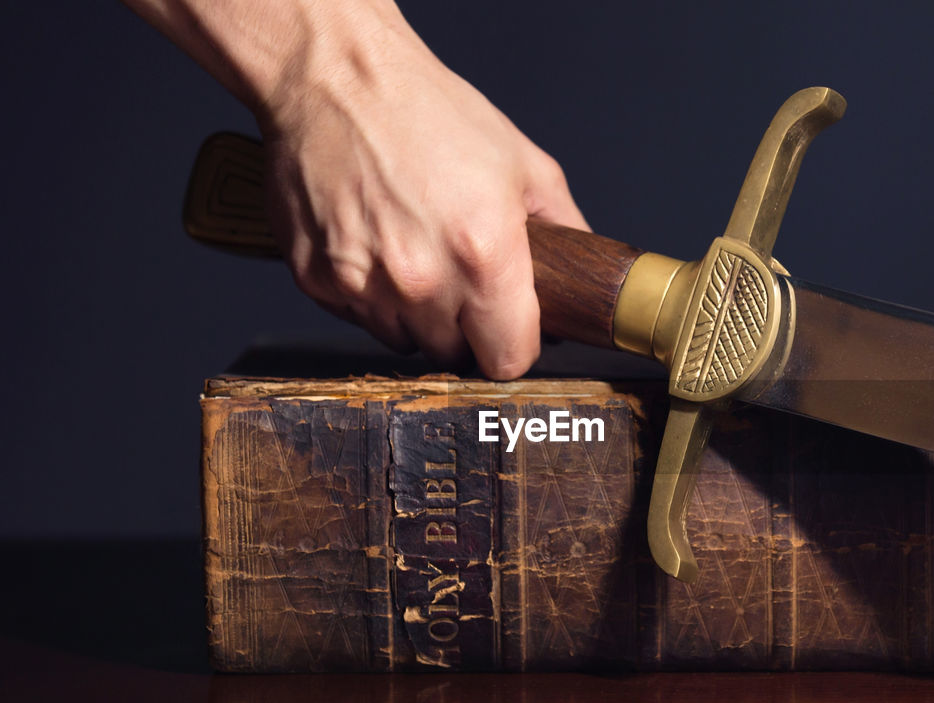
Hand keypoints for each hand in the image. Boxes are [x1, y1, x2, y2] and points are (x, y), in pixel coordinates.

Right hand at [258, 26, 587, 377]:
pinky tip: (376, 244)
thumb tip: (583, 271)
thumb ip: (564, 227)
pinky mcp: (317, 279)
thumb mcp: (523, 163)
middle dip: (465, 327)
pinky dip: (370, 294)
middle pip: (456, 355)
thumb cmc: (429, 112)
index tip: (510, 329)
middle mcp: (422, 280)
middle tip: (461, 278)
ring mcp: (364, 284)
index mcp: (483, 255)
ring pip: (405, 341)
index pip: (508, 359)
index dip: (514, 345)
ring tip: (416, 254)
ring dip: (416, 315)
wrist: (336, 78)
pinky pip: (358, 316)